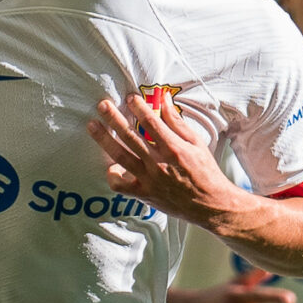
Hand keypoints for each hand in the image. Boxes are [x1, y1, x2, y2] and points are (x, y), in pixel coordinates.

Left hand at [86, 90, 241, 229]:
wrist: (210, 204)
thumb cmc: (205, 171)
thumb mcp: (196, 143)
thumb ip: (176, 121)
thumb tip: (163, 99)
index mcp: (174, 149)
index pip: (151, 123)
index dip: (139, 107)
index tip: (130, 97)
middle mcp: (159, 164)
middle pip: (131, 137)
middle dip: (114, 118)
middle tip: (102, 104)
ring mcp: (149, 180)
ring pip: (121, 157)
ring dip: (104, 140)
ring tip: (92, 125)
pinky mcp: (143, 195)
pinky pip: (120, 185)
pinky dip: (112, 175)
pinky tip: (111, 165)